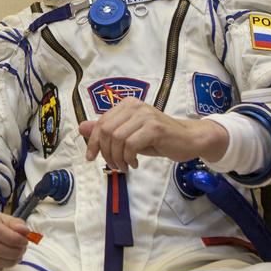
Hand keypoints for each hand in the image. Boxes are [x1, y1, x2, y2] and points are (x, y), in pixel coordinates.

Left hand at [78, 98, 227, 171]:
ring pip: (117, 139)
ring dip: (117, 158)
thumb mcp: (129, 135)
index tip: (91, 157)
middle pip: (106, 131)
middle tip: (113, 165)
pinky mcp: (154, 128)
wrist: (189, 139)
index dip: (92, 142)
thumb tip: (81, 127)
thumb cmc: (158, 138)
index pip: (101, 123)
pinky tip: (134, 163)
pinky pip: (131, 145)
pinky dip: (128, 158)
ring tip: (124, 165)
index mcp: (126, 105)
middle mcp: (134, 106)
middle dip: (105, 152)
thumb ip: (107, 130)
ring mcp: (145, 115)